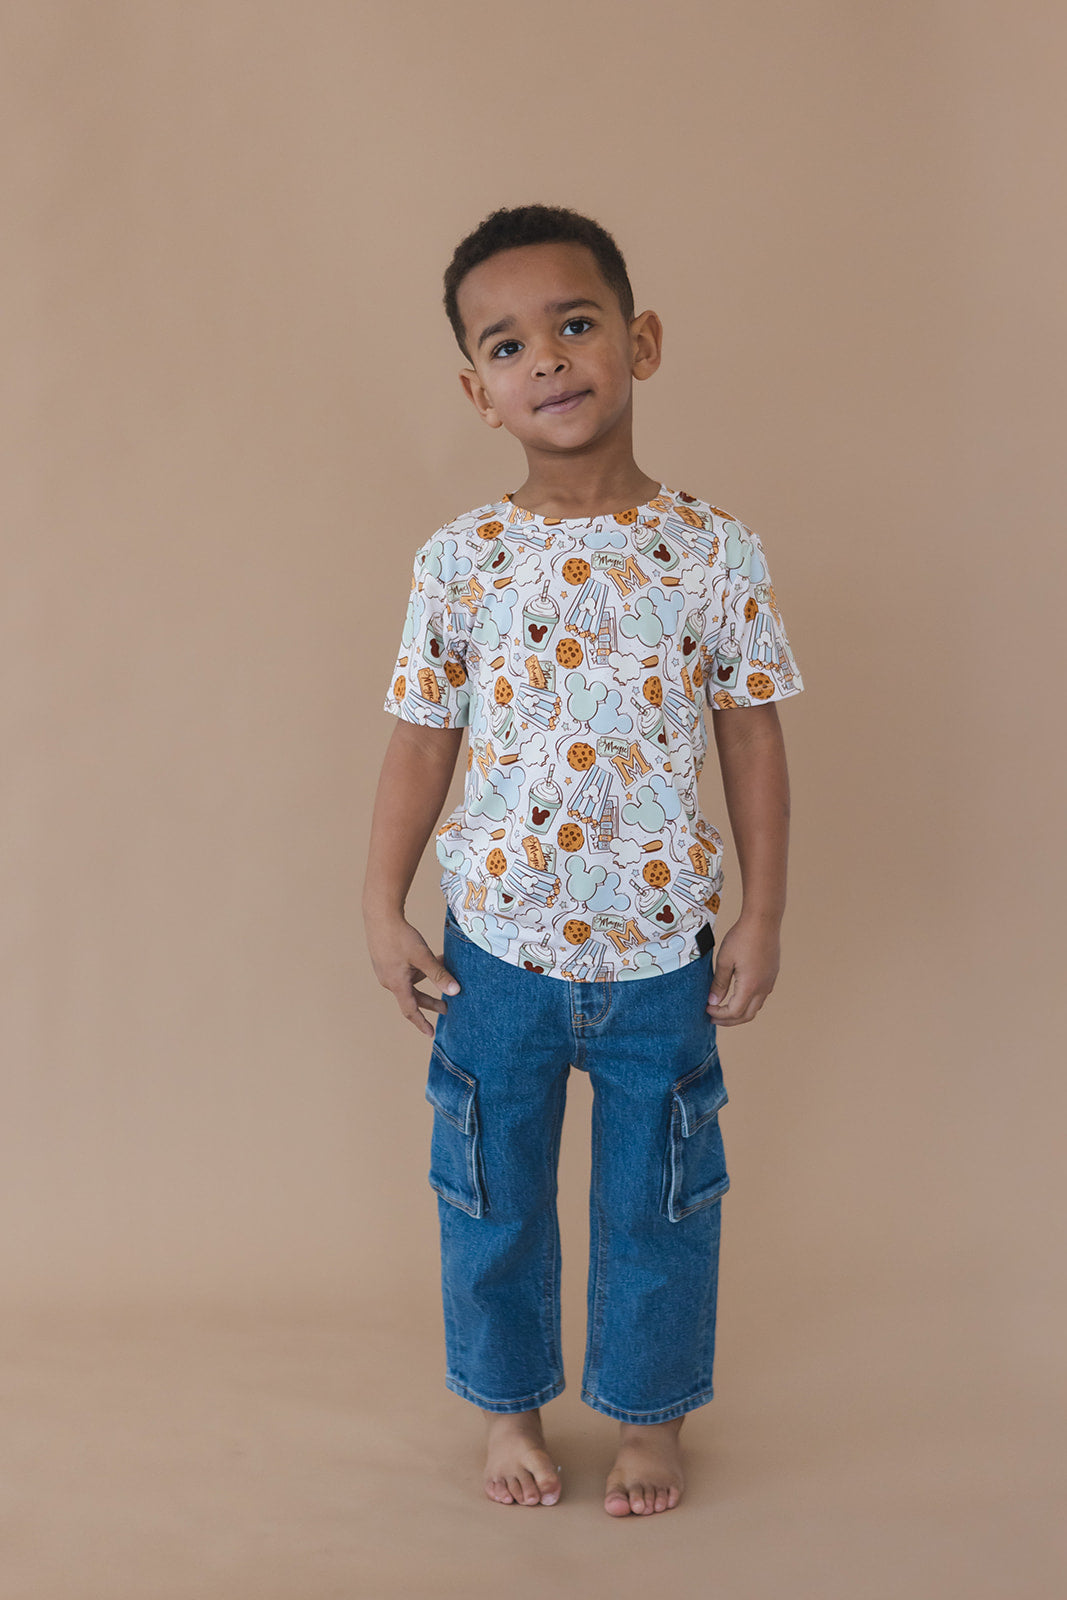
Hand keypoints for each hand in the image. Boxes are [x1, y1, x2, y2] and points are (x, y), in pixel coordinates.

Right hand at [367, 911, 460, 1038]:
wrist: (379, 915)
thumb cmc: (400, 936)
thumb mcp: (423, 956)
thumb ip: (439, 975)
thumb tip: (454, 992)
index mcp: (397, 984)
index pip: (410, 1010)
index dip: (421, 1023)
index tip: (430, 1033)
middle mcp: (389, 980)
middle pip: (413, 996)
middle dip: (431, 1002)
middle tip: (447, 1008)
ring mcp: (387, 970)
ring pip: (411, 980)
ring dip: (428, 978)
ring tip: (445, 968)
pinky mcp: (386, 960)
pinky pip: (406, 970)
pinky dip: (420, 968)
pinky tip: (432, 957)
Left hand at [706, 914, 780, 1025]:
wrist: (763, 920)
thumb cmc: (742, 937)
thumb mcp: (724, 960)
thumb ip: (719, 983)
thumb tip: (713, 1002)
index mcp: (750, 986)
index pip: (734, 1012)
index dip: (719, 1014)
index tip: (706, 1009)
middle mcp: (763, 987)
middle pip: (747, 1015)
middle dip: (729, 1020)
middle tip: (713, 1018)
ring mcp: (770, 981)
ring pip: (756, 1007)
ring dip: (739, 1012)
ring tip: (723, 1008)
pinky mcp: (772, 974)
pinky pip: (760, 996)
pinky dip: (748, 1002)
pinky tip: (737, 995)